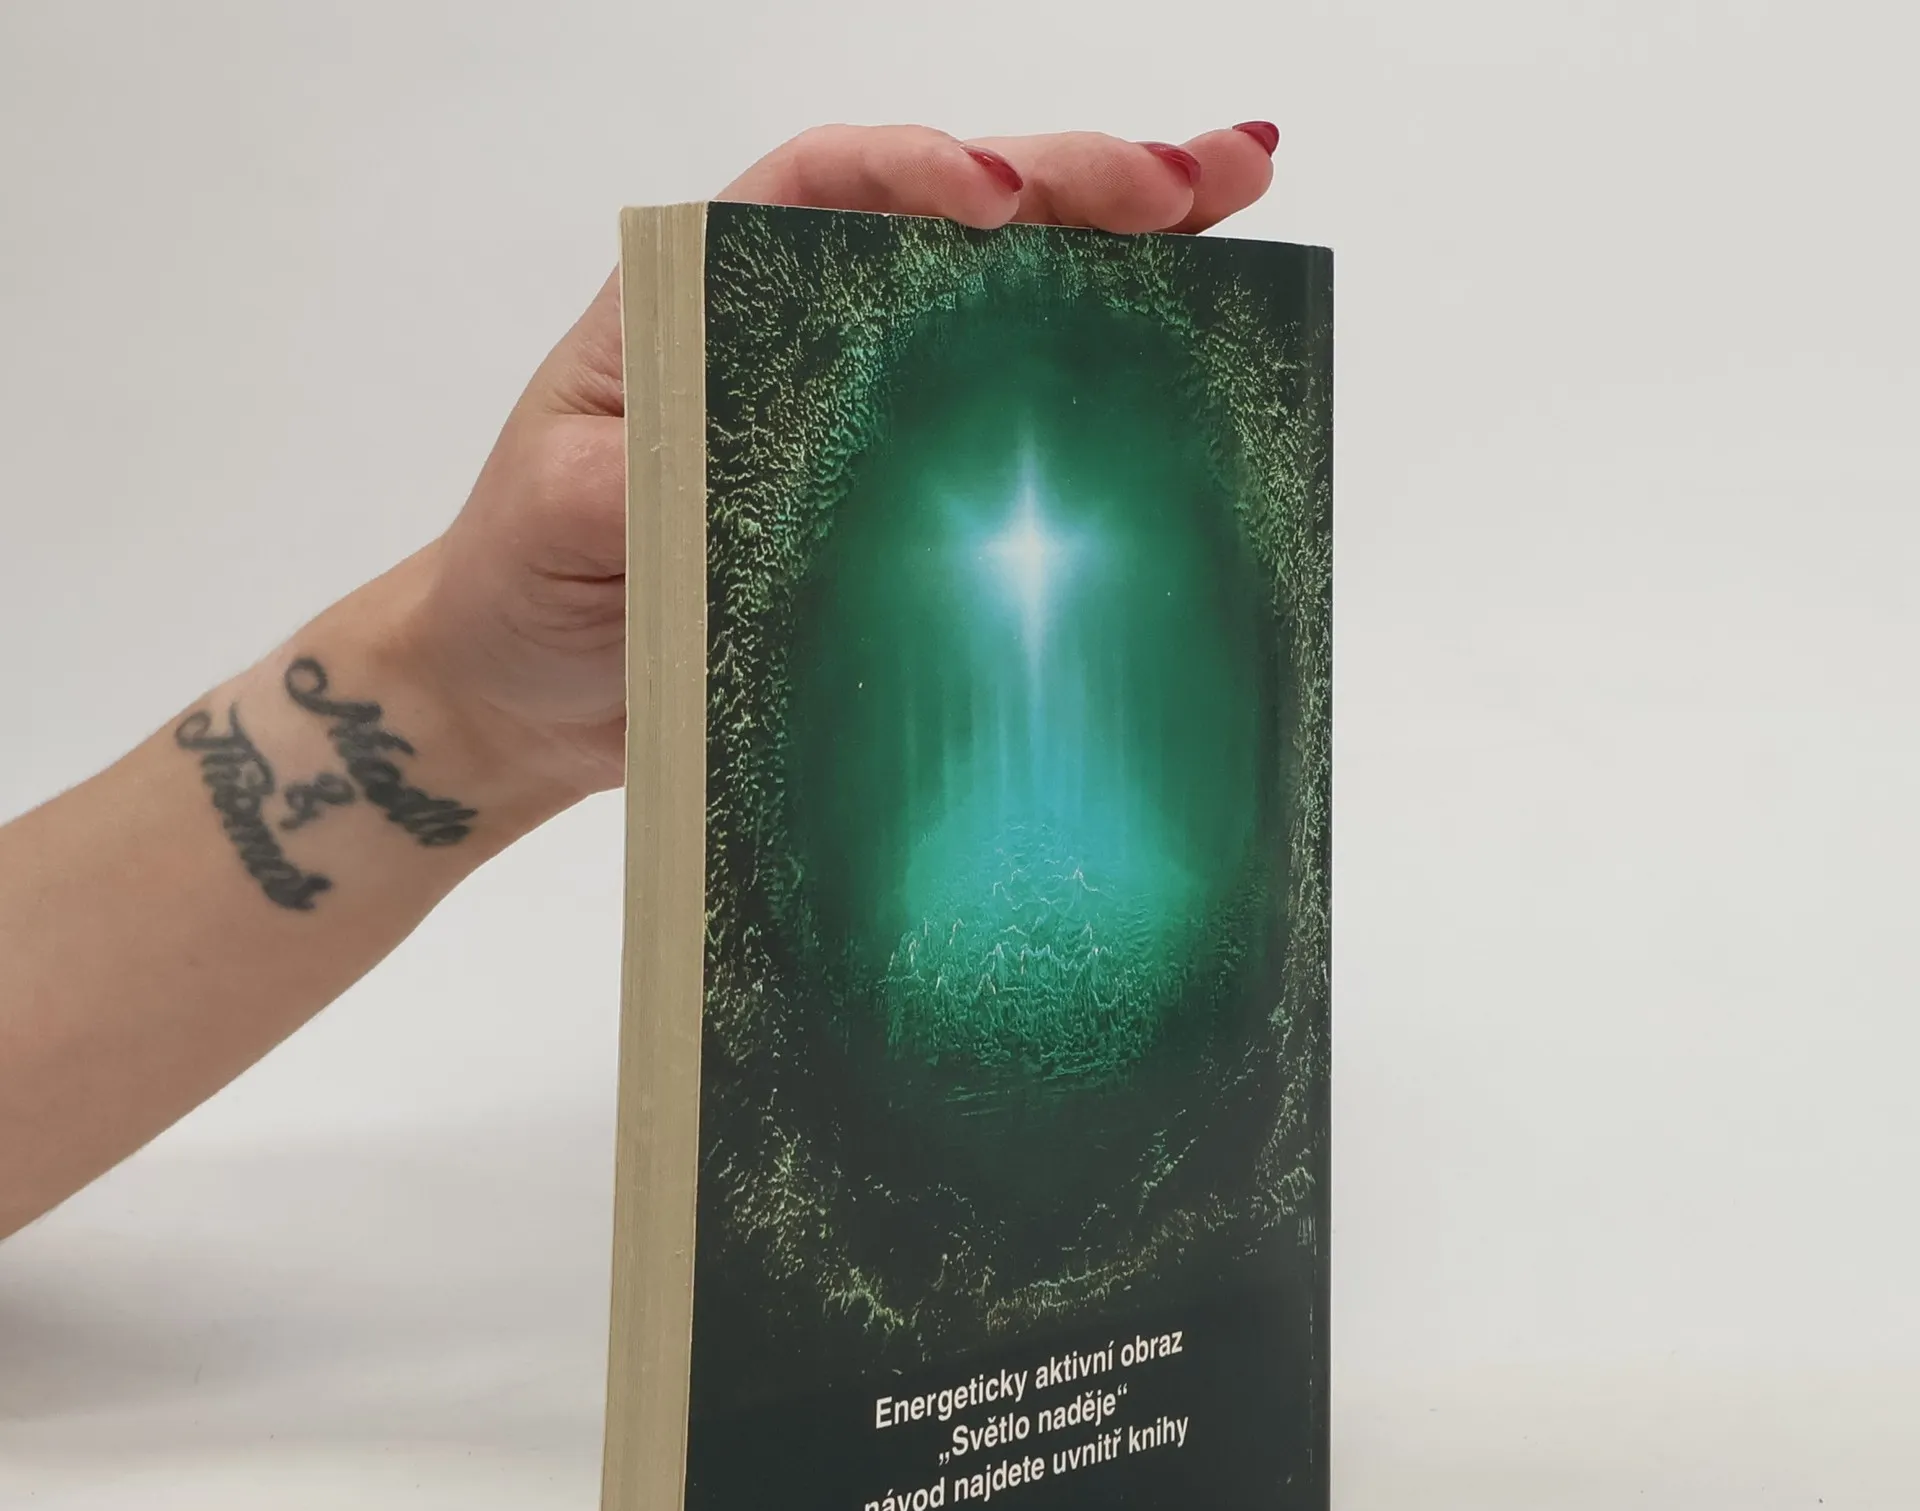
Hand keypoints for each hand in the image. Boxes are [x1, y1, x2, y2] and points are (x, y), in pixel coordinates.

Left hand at [411, 122, 1280, 805]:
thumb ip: (652, 473)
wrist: (526, 693)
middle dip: (1076, 186)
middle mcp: (799, 330)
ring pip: (1000, 303)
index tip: (998, 199)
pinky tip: (1189, 343)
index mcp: (710, 295)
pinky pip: (1002, 426)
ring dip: (1122, 251)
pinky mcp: (897, 498)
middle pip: (948, 221)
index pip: (824, 191)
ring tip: (1236, 196)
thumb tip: (773, 464)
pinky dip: (1093, 384)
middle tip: (1195, 182)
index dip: (918, 176)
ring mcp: (862, 411)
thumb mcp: (568, 513)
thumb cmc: (524, 585)